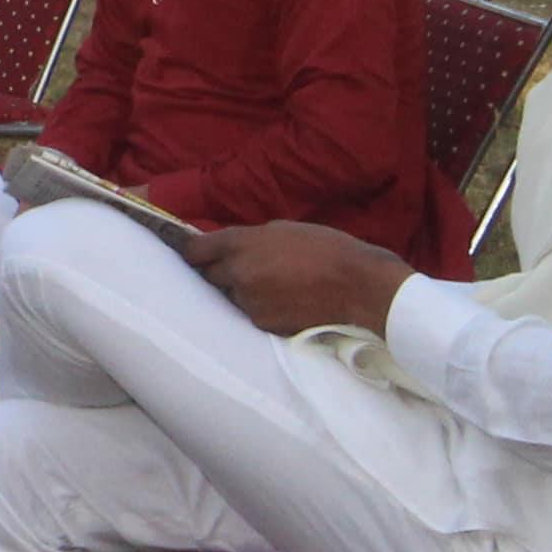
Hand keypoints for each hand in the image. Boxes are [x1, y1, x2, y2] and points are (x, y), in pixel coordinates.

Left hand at [185, 220, 417, 340]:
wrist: (357, 285)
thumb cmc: (326, 248)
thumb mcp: (284, 229)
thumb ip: (251, 239)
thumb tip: (234, 248)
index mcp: (240, 243)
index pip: (195, 250)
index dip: (194, 253)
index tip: (196, 255)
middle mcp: (237, 272)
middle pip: (209, 276)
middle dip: (221, 273)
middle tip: (245, 270)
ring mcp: (248, 300)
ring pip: (232, 296)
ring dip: (243, 291)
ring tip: (274, 285)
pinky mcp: (262, 322)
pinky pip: (251, 313)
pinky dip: (261, 307)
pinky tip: (284, 301)